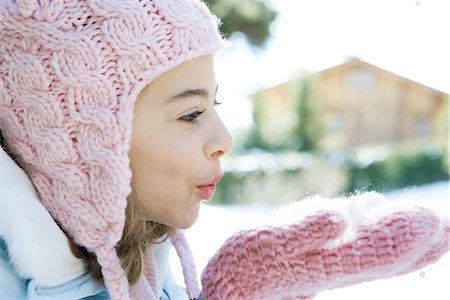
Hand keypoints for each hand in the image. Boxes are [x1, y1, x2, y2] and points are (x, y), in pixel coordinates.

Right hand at [200, 194, 447, 299]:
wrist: (231, 294)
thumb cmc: (244, 269)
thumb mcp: (267, 243)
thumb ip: (304, 230)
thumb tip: (341, 215)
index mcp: (328, 263)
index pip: (379, 249)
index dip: (406, 233)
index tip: (432, 218)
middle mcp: (336, 268)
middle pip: (388, 258)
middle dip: (420, 244)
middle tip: (445, 227)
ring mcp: (329, 268)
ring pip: (377, 256)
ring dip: (406, 245)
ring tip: (431, 233)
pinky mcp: (319, 266)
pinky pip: (359, 254)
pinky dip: (380, 245)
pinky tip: (380, 235)